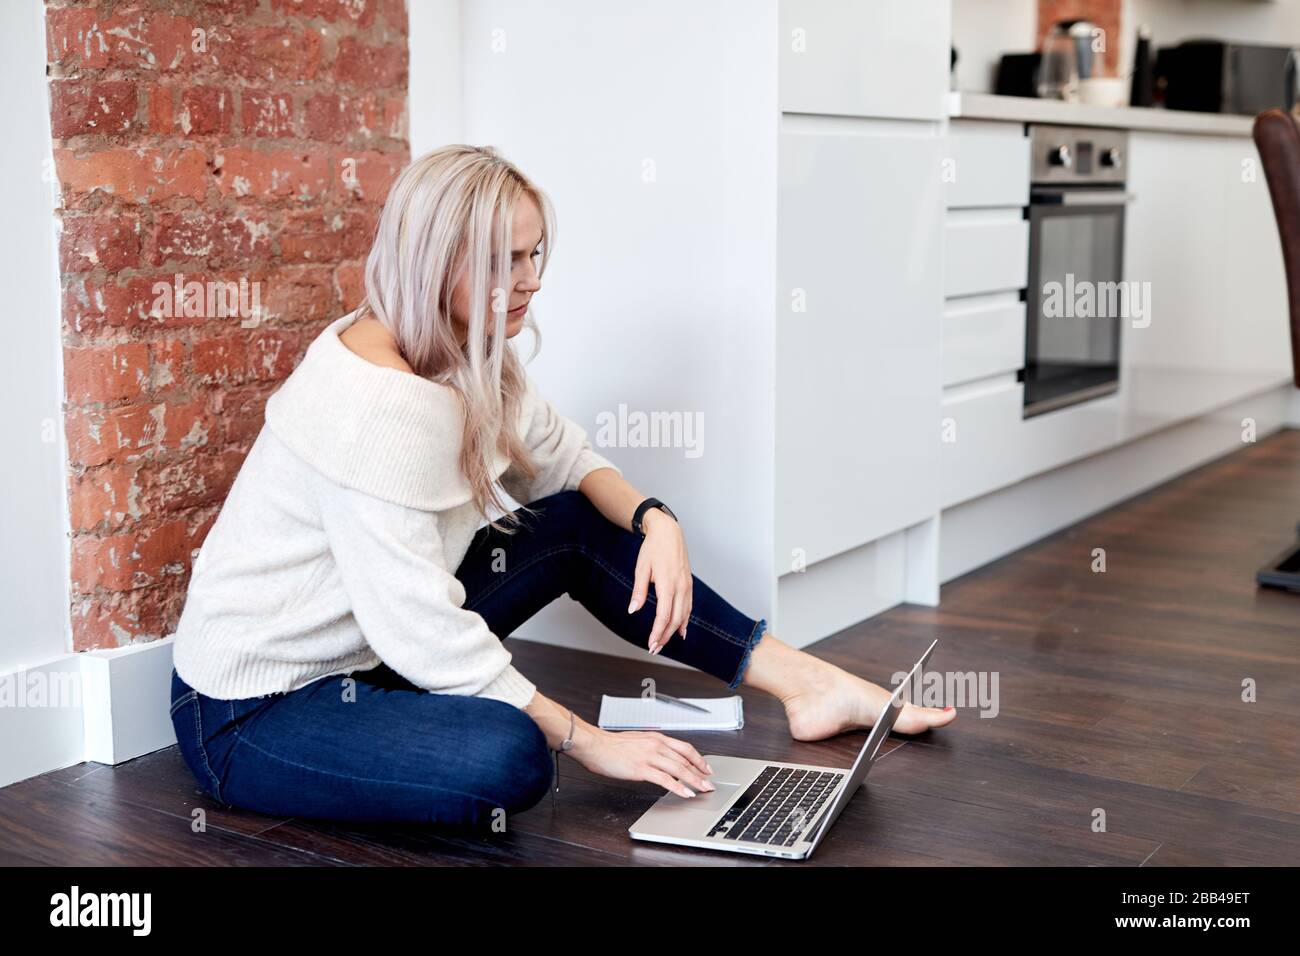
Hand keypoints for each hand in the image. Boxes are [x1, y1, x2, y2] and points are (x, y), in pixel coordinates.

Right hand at [570, 725, 714, 797]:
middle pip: (685, 760)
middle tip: (709, 782)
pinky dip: (678, 787)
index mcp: (656, 738)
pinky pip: (666, 780)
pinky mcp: (642, 769)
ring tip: (703, 789)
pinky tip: (685, 793)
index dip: (698, 759)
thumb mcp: (637, 741)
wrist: (595, 745)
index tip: (706, 767)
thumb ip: (651, 748)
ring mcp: (650, 757)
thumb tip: (660, 757)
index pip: (685, 748)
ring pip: (679, 769)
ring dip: (694, 780)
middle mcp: (656, 745)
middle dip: (700, 772)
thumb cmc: (611, 745)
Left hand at [627, 509, 692, 654]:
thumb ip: (639, 591)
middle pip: (675, 620)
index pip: (663, 616)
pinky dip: (685, 621)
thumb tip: (633, 610)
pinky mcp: (688, 584)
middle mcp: (680, 587)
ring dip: (674, 631)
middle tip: (654, 649)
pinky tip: (681, 630)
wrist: (668, 532)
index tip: (650, 644)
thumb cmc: (653, 549)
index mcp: (667, 584)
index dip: (657, 633)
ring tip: (664, 642)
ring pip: (684, 615)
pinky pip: (689, 607)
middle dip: (664, 637)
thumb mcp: (641, 569)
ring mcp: (687, 586)